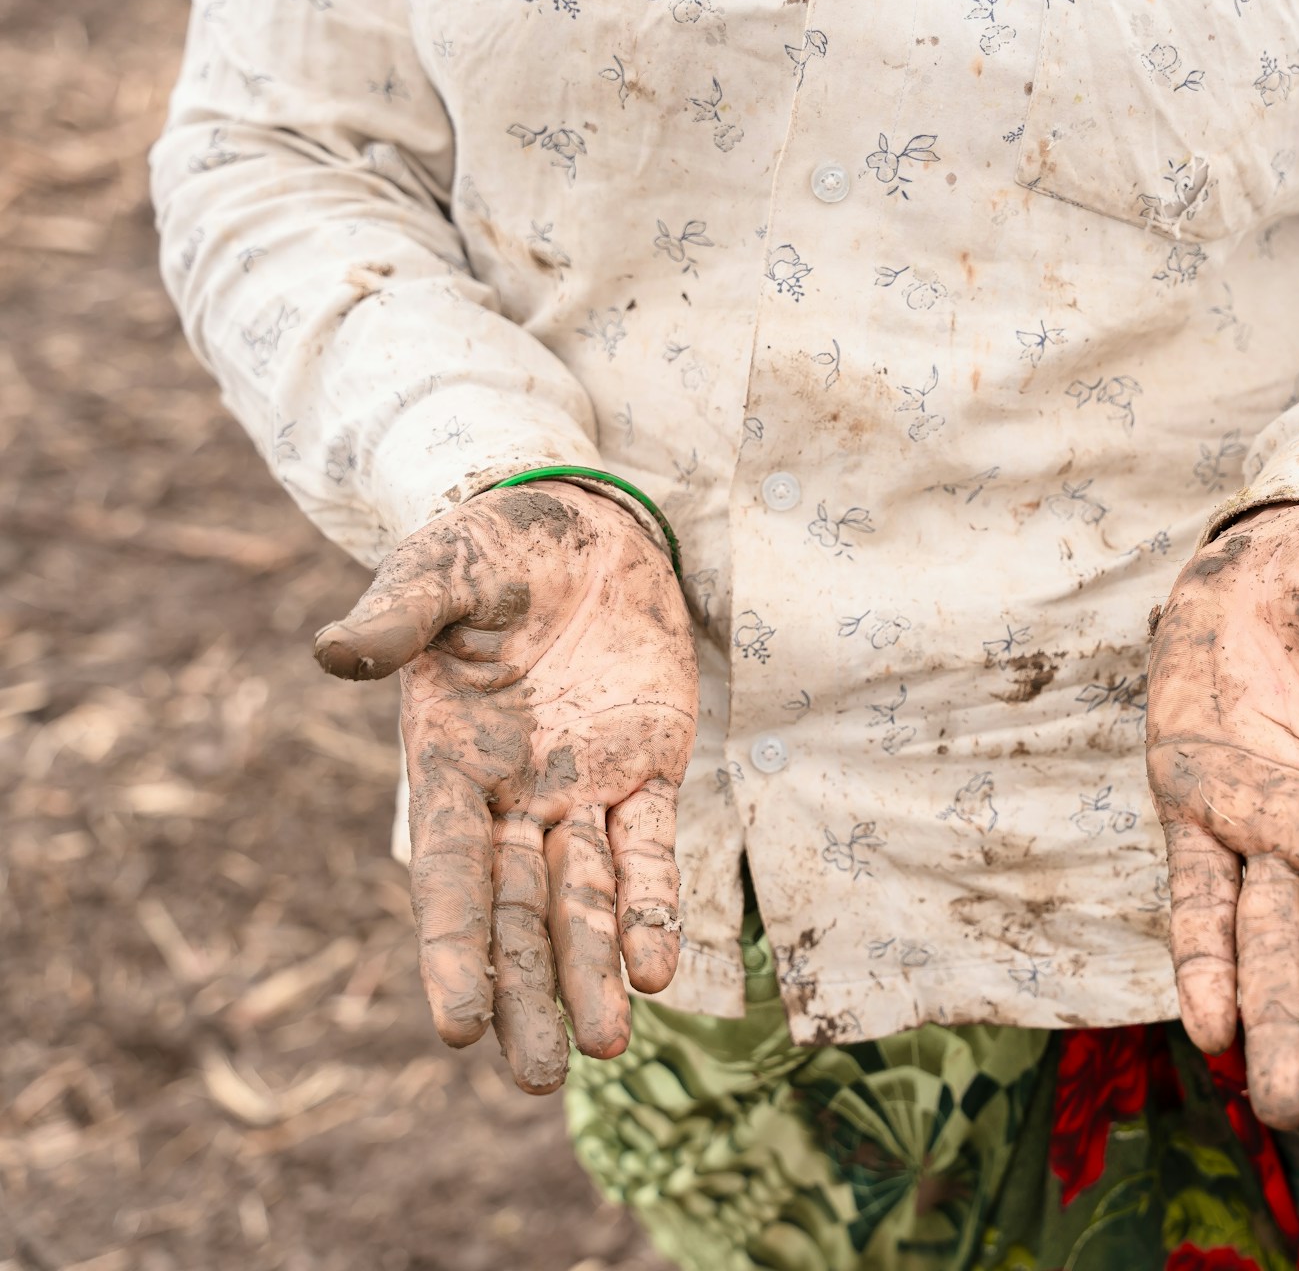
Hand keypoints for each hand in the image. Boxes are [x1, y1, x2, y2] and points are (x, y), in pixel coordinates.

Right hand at [315, 484, 696, 1092]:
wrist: (579, 526)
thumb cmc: (490, 548)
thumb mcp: (440, 569)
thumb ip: (397, 618)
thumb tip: (331, 652)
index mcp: (449, 761)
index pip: (449, 874)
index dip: (451, 949)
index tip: (456, 1027)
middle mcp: (514, 795)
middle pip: (518, 914)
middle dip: (525, 993)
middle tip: (533, 1079)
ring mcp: (585, 789)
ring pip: (588, 901)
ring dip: (594, 972)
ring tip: (607, 1048)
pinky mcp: (650, 769)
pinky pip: (654, 852)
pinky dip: (657, 908)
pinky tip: (662, 971)